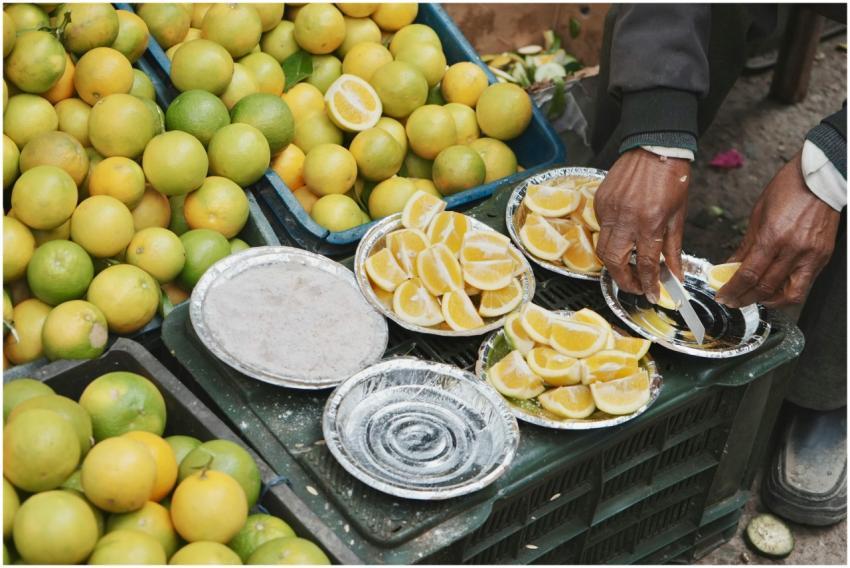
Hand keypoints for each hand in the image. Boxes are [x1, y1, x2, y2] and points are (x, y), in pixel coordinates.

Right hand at [594, 148, 690, 301]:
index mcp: (650, 222)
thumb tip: (675, 274)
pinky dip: (610, 238)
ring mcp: (608, 210)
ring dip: (613, 262)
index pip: (645, 263)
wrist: (654, 148)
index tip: (652, 294)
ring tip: (627, 267)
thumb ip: (673, 248)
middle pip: (614, 261)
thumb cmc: (671, 178)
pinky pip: (601, 228)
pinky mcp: (599, 202)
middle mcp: (626, 218)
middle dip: (623, 280)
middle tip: (635, 286)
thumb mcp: (678, 216)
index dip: (648, 284)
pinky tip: (622, 236)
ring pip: (602, 248)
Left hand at [717, 151, 839, 307]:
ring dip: (768, 301)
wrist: (820, 179)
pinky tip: (775, 290)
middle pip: (765, 288)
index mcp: (773, 237)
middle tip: (732, 300)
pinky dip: (787, 293)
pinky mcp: (822, 257)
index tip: (723, 295)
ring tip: (753, 299)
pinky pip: (805, 285)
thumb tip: (730, 266)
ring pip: (789, 294)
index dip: (732, 290)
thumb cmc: (788, 189)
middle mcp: (793, 250)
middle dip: (744, 299)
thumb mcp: (757, 215)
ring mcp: (811, 256)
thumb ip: (745, 246)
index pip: (748, 275)